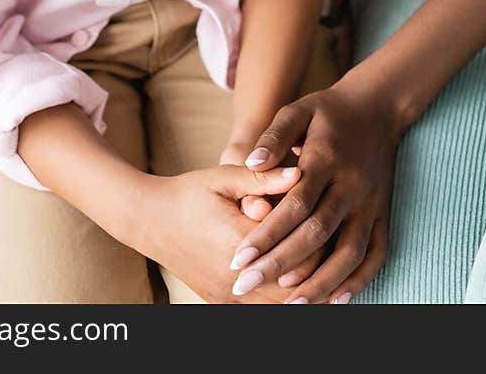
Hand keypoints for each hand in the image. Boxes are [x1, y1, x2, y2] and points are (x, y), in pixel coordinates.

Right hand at [143, 164, 318, 302]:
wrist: (149, 220)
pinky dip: (280, 300)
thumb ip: (263, 178)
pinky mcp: (220, 304)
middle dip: (316, 268)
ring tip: (322, 268)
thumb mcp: (224, 178)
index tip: (330, 223)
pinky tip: (293, 282)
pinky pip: (260, 312)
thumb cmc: (189, 193)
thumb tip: (301, 172)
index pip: (298, 255)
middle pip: (294, 286)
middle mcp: (234, 278)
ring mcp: (226, 296)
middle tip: (336, 249)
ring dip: (300, 290)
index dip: (319, 243)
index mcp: (239, 242)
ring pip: (280, 307)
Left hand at [228, 78, 397, 303]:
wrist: (378, 107)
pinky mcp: (383, 213)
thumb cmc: (327, 111)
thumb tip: (252, 163)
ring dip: (319, 282)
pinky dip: (359, 280)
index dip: (266, 234)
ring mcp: (370, 202)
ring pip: (349, 251)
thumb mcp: (297, 110)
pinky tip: (335, 300)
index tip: (239, 259)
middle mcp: (351, 185)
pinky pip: (376, 253)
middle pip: (317, 233)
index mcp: (326, 158)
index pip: (294, 204)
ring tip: (288, 306)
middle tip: (245, 285)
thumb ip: (274, 136)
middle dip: (280, 264)